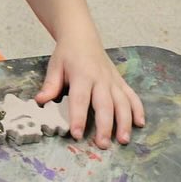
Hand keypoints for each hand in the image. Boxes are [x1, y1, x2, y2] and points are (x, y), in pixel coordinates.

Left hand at [34, 31, 144, 149]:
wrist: (82, 36)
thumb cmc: (67, 54)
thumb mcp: (55, 67)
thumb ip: (50, 85)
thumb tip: (40, 101)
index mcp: (82, 75)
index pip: (80, 99)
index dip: (78, 117)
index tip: (77, 134)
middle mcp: (100, 78)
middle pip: (105, 104)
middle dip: (105, 126)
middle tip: (102, 144)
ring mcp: (113, 80)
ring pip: (122, 102)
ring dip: (124, 122)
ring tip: (123, 140)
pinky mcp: (120, 81)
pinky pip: (132, 96)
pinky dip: (138, 109)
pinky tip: (140, 124)